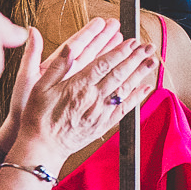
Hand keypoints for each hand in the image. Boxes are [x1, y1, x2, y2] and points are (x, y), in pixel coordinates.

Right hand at [6, 20, 159, 165]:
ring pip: (124, 90)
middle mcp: (93, 99)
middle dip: (135, 59)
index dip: (120, 51)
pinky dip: (136, 98)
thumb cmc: (38, 117)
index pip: (104, 64)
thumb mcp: (39, 87)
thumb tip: (70, 47)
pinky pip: (123, 109)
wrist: (43, 148)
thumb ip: (57, 66)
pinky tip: (144, 88)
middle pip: (119, 74)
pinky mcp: (103, 125)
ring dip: (139, 75)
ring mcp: (100, 113)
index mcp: (78, 86)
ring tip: (152, 62)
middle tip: (148, 47)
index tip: (131, 42)